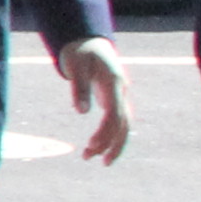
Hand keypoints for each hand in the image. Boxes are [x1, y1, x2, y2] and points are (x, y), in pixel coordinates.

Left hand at [62, 36, 131, 165]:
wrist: (88, 39)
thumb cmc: (80, 51)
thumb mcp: (75, 65)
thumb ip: (79, 87)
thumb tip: (82, 112)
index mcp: (114, 83)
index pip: (114, 114)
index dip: (105, 132)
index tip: (91, 146)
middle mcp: (122, 90)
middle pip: (124, 123)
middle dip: (113, 144)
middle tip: (98, 162)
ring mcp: (121, 94)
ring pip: (123, 124)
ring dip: (112, 142)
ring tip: (92, 157)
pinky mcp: (115, 97)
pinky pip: (118, 119)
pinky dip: (112, 134)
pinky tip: (99, 145)